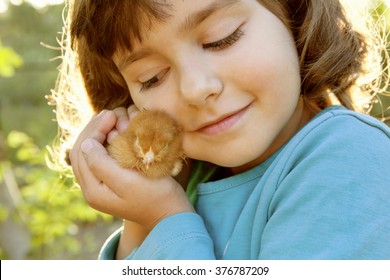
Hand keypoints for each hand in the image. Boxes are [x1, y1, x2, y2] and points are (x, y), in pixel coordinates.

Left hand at [69, 106, 193, 230]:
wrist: (170, 213)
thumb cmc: (155, 196)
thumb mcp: (128, 181)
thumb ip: (102, 164)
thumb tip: (86, 144)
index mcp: (93, 190)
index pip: (81, 151)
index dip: (94, 130)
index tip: (111, 115)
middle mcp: (92, 189)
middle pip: (82, 151)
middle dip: (94, 129)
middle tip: (110, 113)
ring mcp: (102, 186)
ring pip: (90, 153)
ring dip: (98, 133)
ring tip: (111, 119)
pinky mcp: (112, 182)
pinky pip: (100, 157)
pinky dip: (105, 142)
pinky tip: (114, 132)